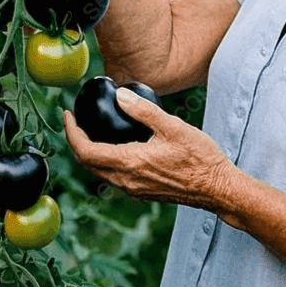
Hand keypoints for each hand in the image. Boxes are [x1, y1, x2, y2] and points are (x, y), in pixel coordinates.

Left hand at [63, 87, 232, 211]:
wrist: (217, 188)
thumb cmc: (199, 158)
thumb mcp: (173, 127)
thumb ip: (143, 110)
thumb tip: (119, 94)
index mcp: (130, 163)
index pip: (86, 151)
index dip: (71, 132)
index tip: (68, 114)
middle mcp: (127, 181)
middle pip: (88, 164)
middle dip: (76, 141)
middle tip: (75, 120)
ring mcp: (134, 189)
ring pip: (100, 172)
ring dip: (90, 152)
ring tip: (92, 130)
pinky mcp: (143, 192)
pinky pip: (114, 177)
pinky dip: (105, 160)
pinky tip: (116, 146)